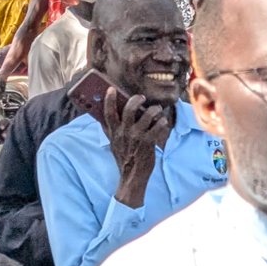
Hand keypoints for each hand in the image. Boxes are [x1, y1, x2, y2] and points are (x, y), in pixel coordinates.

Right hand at [104, 90, 170, 208]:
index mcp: (113, 132)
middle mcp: (124, 133)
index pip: (108, 112)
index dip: (109, 99)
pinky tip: (163, 121)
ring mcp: (137, 137)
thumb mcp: (113, 143)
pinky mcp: (148, 143)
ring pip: (147, 116)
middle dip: (136, 100)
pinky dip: (162, 122)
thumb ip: (109, 130)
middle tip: (142, 98)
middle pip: (129, 110)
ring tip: (157, 109)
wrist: (132, 175)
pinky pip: (157, 127)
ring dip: (154, 110)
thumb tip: (103, 116)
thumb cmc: (124, 157)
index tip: (112, 89)